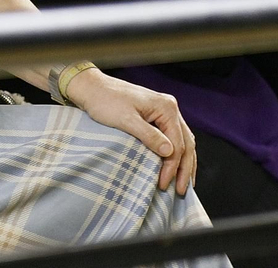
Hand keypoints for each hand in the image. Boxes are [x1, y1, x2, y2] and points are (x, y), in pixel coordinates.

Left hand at [64, 69, 196, 194]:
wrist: (91, 88)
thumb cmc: (105, 101)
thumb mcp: (125, 120)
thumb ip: (148, 135)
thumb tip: (169, 152)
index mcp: (166, 107)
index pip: (177, 143)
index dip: (172, 166)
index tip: (164, 184)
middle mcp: (169, 107)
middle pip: (185, 143)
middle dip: (184, 168)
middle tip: (181, 190)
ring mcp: (164, 111)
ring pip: (183, 141)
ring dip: (184, 162)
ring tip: (184, 183)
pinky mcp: (156, 115)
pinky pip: (174, 137)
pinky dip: (177, 153)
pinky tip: (176, 165)